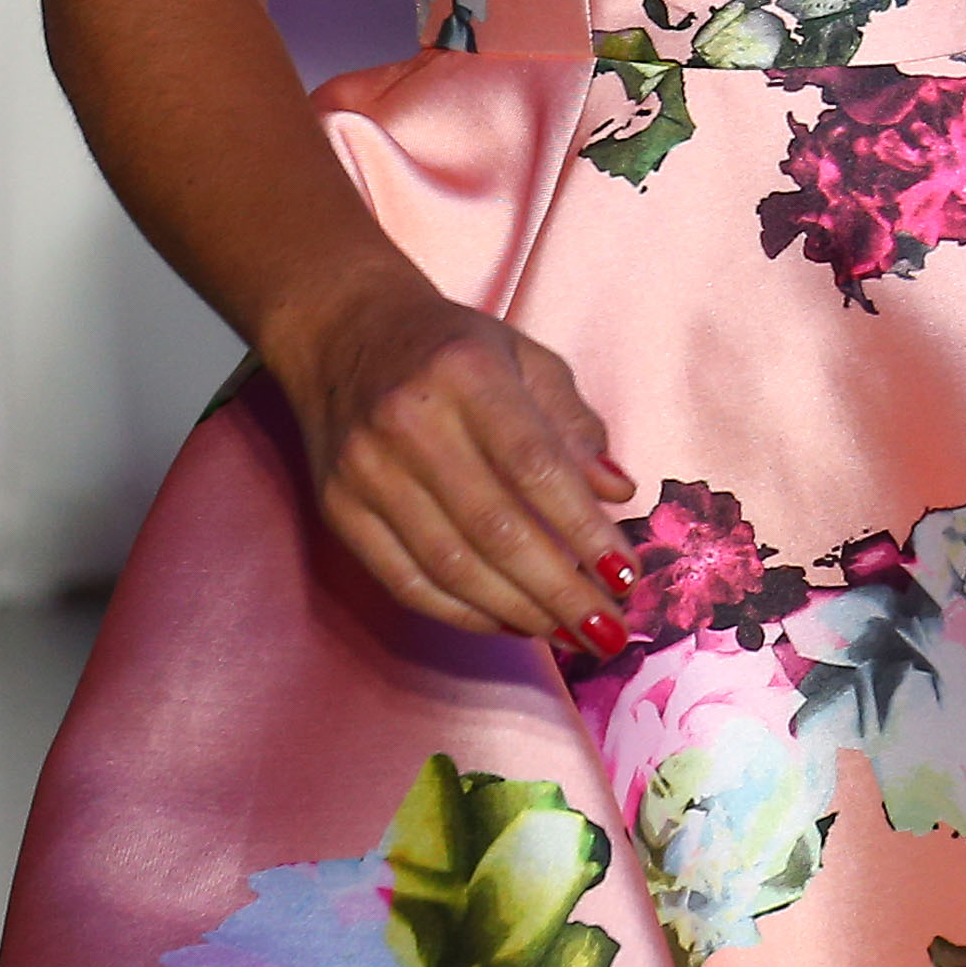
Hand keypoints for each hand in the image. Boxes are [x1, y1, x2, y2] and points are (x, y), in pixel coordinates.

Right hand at [269, 264, 631, 647]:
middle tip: (608, 630)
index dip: (583, 528)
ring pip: (449, 565)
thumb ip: (575, 424)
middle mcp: (409, 424)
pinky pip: (405, 580)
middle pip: (494, 528)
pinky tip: (509, 623)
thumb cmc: (455, 347)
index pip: (534, 467)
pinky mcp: (338, 509)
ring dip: (517, 611)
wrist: (344, 332)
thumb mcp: (527, 359)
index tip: (627, 575)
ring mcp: (365, 472)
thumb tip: (620, 492)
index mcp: (466, 375)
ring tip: (569, 634)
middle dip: (560, 590)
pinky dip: (461, 612)